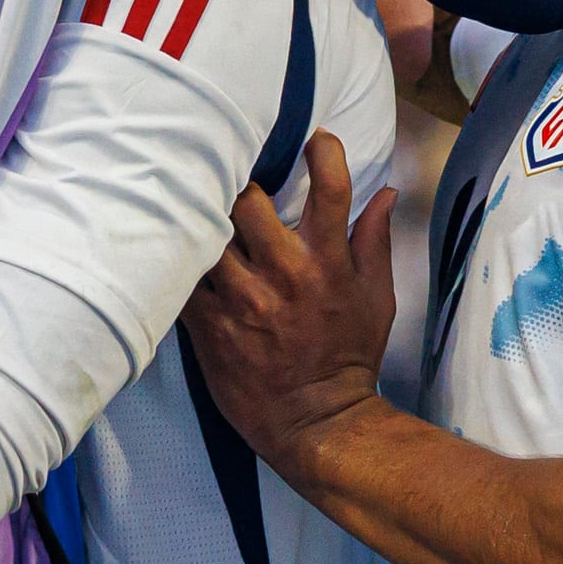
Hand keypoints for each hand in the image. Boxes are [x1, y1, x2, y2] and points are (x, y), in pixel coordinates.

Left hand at [182, 131, 396, 464]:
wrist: (318, 423)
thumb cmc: (348, 356)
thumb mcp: (377, 299)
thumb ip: (374, 241)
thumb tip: (386, 192)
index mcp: (328, 263)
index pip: (332, 190)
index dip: (323, 153)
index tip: (313, 139)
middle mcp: (285, 274)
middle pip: (247, 200)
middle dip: (238, 184)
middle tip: (231, 180)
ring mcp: (244, 300)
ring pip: (207, 233)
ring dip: (202, 219)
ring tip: (196, 209)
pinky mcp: (210, 325)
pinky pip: (182, 278)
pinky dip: (178, 261)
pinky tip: (176, 252)